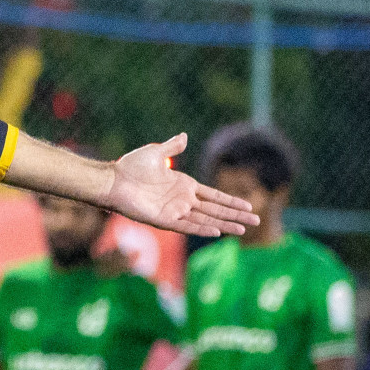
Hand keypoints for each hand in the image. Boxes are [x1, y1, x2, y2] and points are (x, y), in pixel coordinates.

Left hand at [105, 134, 257, 236]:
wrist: (112, 180)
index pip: (214, 195)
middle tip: (256, 220)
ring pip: (206, 220)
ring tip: (244, 230)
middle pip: (215, 209)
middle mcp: (182, 200)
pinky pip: (187, 226)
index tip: (248, 206)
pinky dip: (202, 229)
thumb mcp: (155, 153)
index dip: (231, 201)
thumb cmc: (131, 167)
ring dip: (224, 224)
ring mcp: (174, 211)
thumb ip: (172, 148)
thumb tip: (184, 136)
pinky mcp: (163, 220)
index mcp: (183, 185)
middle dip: (236, 215)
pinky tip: (217, 232)